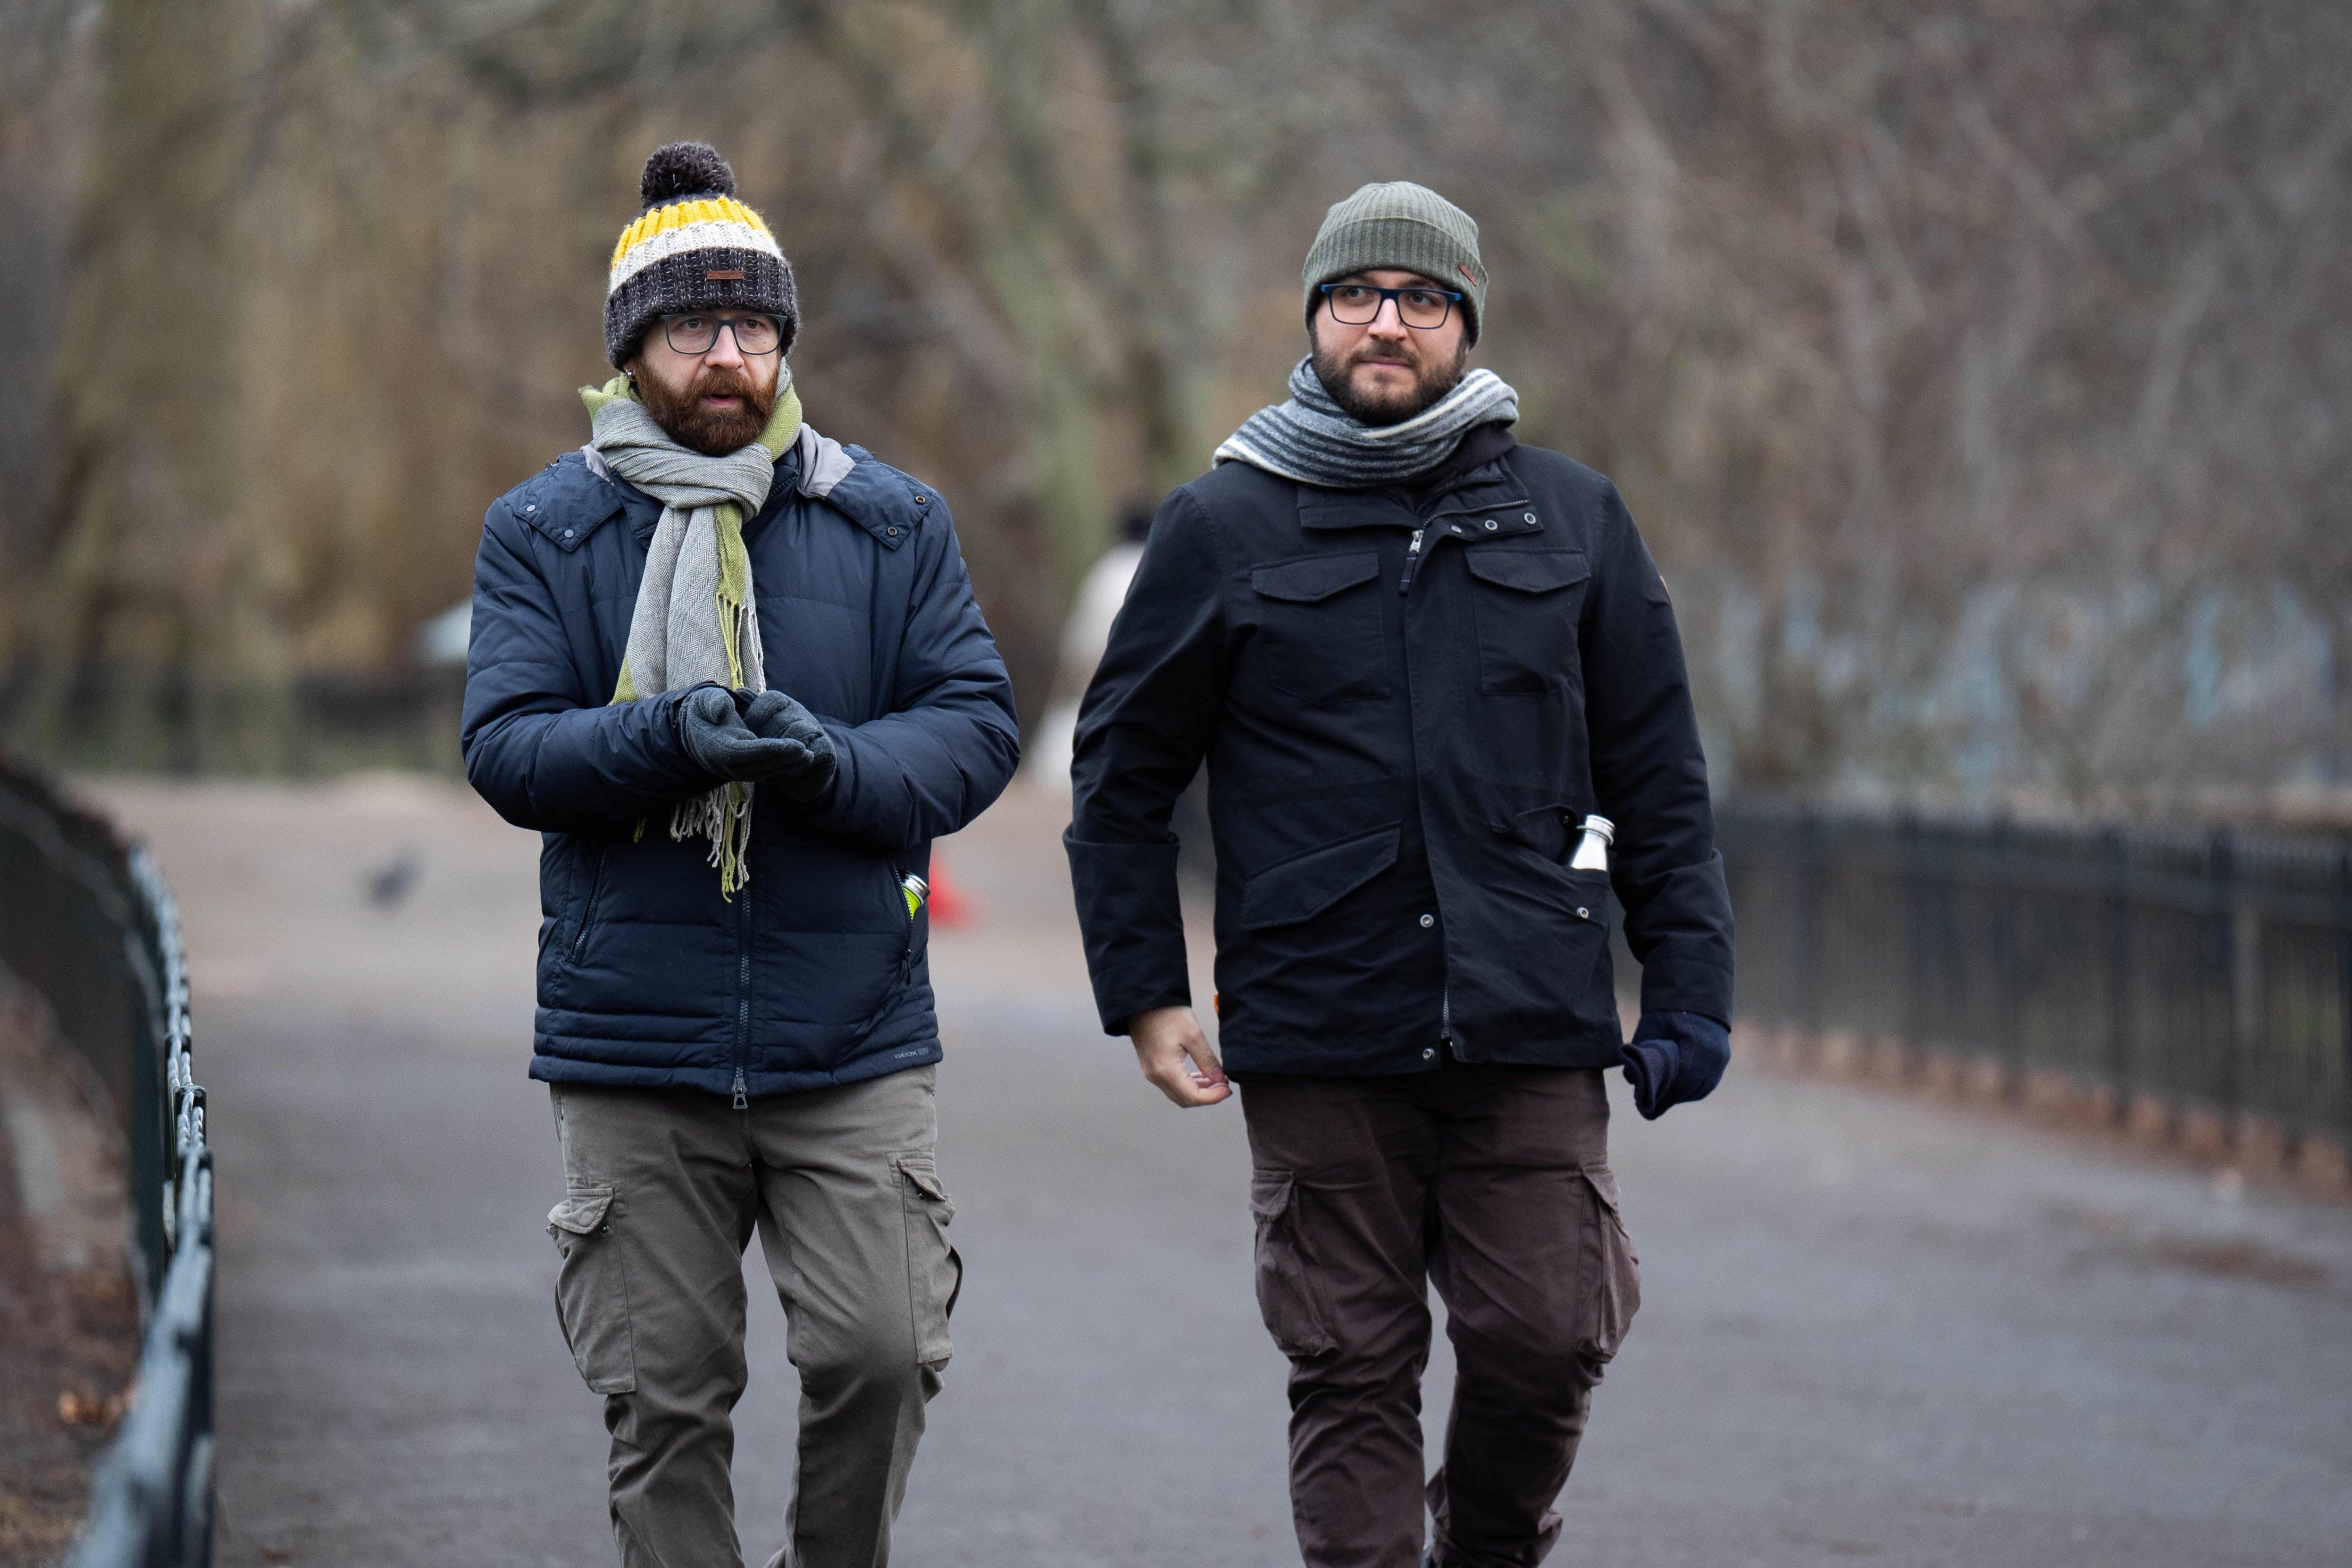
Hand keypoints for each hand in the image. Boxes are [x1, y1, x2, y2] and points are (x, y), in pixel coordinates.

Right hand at [674, 685, 808, 784]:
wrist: (697, 729)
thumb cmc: (704, 711)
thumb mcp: (703, 700)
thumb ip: (713, 703)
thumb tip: (721, 711)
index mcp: (717, 748)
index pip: (746, 752)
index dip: (769, 749)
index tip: (792, 744)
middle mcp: (727, 765)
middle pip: (759, 766)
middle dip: (784, 759)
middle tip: (807, 750)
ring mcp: (736, 770)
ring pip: (765, 772)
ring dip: (788, 766)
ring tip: (809, 756)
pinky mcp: (745, 771)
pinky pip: (766, 773)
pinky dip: (783, 768)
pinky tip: (800, 760)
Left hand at [737, 688, 838, 802]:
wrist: (801, 776)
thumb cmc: (775, 750)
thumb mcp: (759, 731)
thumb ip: (752, 712)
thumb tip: (742, 691)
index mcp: (783, 704)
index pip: (770, 700)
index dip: (756, 719)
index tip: (749, 737)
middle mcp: (800, 712)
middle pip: (783, 718)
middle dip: (769, 739)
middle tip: (762, 754)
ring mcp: (816, 729)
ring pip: (800, 731)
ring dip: (785, 750)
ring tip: (776, 762)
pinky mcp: (827, 748)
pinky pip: (817, 749)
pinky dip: (802, 762)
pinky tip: (791, 772)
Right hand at [1127, 1005, 1230, 1106]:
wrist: (1142, 1002)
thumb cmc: (1166, 1014)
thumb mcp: (1193, 1034)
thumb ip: (1207, 1060)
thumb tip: (1220, 1079)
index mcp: (1166, 1070)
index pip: (1193, 1097)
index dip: (1214, 1097)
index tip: (1228, 1089)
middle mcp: (1156, 1076)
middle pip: (1185, 1100)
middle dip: (1207, 1096)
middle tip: (1224, 1086)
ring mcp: (1151, 1073)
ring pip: (1178, 1094)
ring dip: (1198, 1091)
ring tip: (1215, 1079)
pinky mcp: (1151, 1067)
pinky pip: (1171, 1084)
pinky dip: (1187, 1084)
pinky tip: (1200, 1074)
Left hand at [1621, 1010, 1729, 1120]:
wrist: (1693, 994)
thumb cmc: (1666, 1011)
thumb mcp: (1650, 1028)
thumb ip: (1642, 1053)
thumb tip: (1632, 1081)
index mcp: (1693, 1044)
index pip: (1680, 1080)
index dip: (1665, 1096)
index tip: (1649, 1107)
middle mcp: (1711, 1053)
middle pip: (1691, 1087)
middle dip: (1671, 1099)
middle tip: (1654, 1108)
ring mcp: (1720, 1056)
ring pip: (1702, 1087)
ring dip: (1684, 1095)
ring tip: (1666, 1099)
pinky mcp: (1723, 1056)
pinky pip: (1710, 1081)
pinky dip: (1696, 1089)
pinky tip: (1683, 1092)